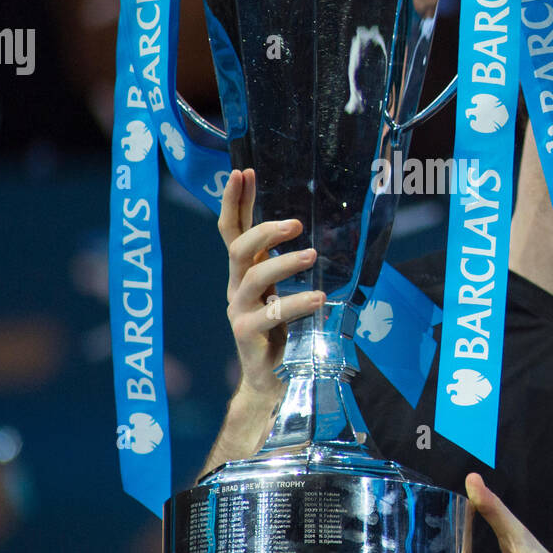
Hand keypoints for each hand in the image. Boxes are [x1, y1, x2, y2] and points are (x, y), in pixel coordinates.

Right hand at [220, 168, 324, 401]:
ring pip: (255, 277)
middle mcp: (237, 286)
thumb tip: (316, 233)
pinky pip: (270, 314)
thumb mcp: (283, 291)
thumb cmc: (283, 331)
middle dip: (264, 229)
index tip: (243, 172)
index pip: (234, 229)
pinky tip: (319, 300)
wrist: (272, 380)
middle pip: (239, 248)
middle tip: (296, 223)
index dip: (236, 201)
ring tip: (312, 256)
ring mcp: (239, 309)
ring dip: (285, 263)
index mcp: (245, 271)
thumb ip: (288, 266)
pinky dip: (296, 303)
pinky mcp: (247, 333)